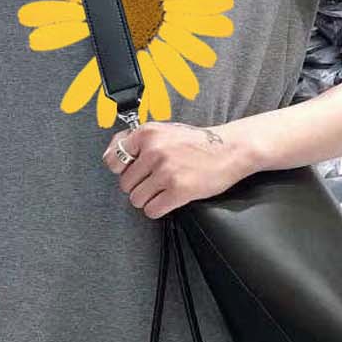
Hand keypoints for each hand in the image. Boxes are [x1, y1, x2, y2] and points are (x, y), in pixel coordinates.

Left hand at [101, 121, 247, 219]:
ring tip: (163, 190)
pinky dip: (158, 209)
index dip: (122, 170)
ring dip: (148, 199)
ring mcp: (166, 171)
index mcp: (147, 133)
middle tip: (155, 181)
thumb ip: (137, 140)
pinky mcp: (178, 190)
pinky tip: (169, 199)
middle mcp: (154, 150)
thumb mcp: (164, 130)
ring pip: (136, 199)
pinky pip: (152, 210)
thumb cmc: (197, 142)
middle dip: (138, 186)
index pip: (112, 161)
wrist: (230, 149)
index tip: (134, 171)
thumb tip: (111, 152)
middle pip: (125, 184)